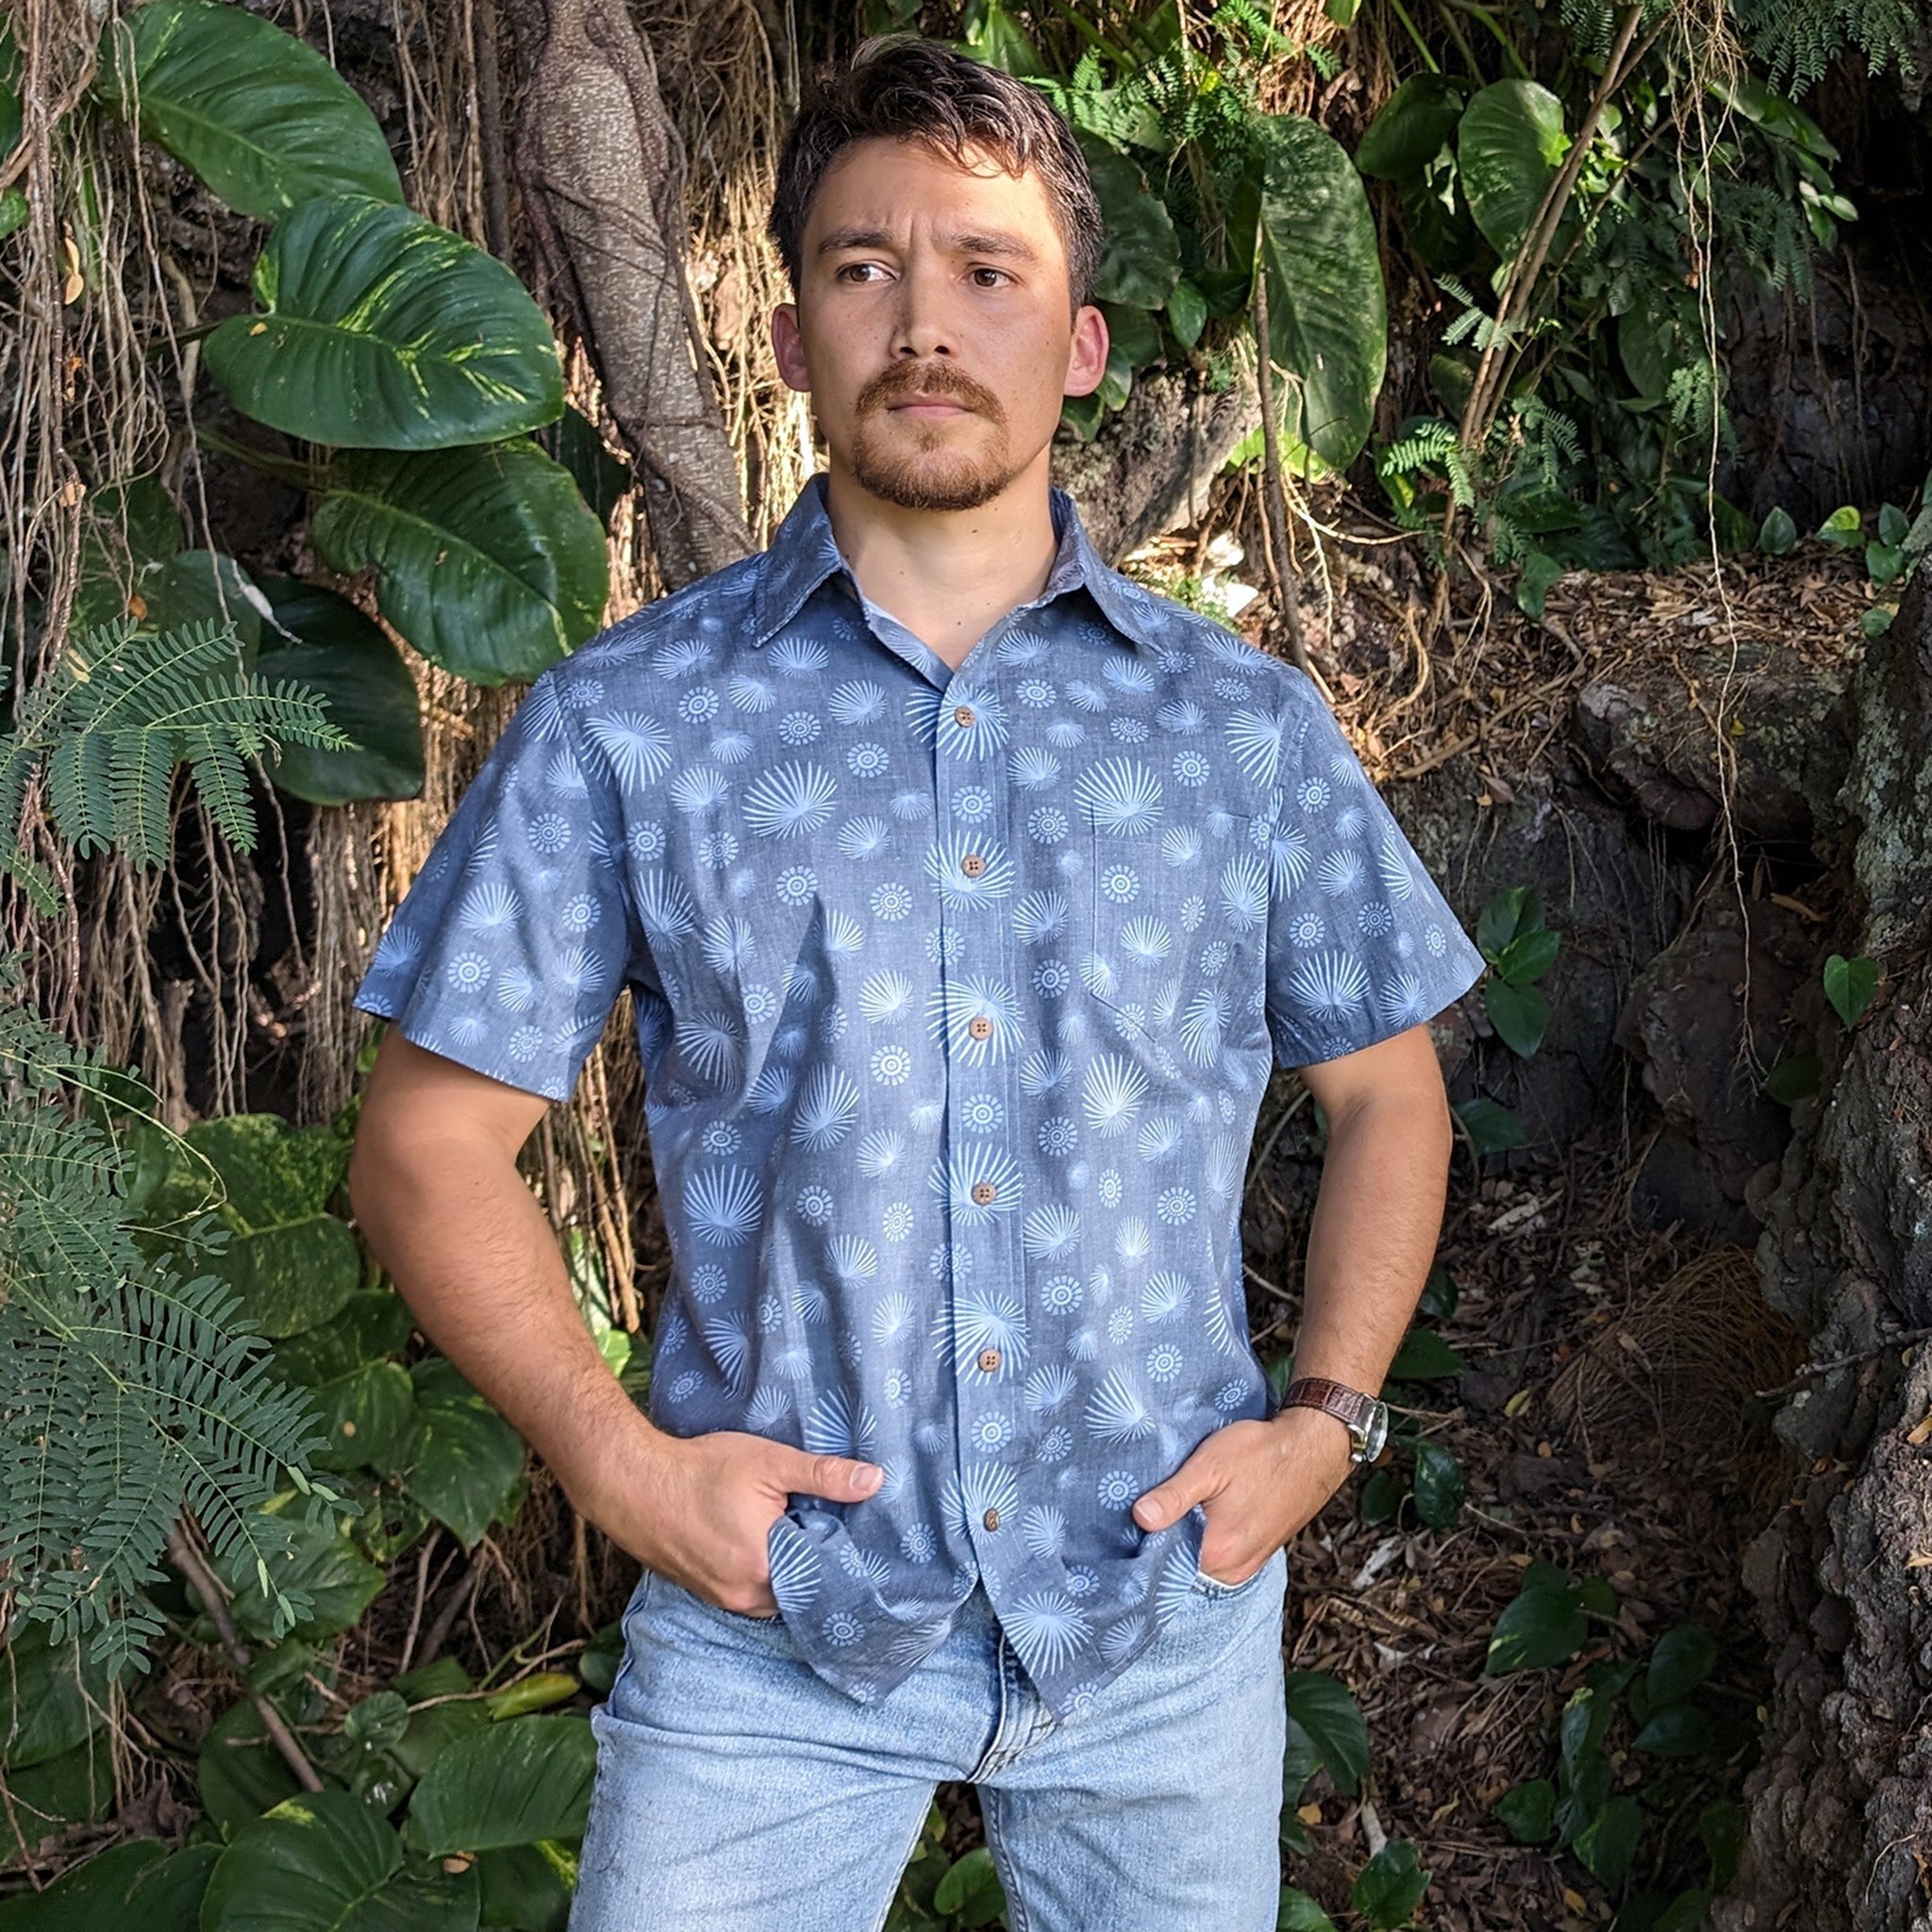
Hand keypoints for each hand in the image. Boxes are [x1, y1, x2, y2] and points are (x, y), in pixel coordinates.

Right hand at [568, 1415, 882, 1616]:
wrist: (633, 1483)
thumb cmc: (700, 1470)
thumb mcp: (769, 1463)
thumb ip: (823, 1475)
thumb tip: (875, 1481)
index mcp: (767, 1570)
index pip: (826, 1577)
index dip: (842, 1553)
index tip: (855, 1533)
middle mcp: (747, 1598)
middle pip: (801, 1589)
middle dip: (816, 1562)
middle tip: (828, 1528)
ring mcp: (724, 1599)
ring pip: (776, 1592)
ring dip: (788, 1568)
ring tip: (797, 1532)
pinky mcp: (707, 1592)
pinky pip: (751, 1591)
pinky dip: (763, 1572)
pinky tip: (763, 1540)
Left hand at [1131, 1407, 1357, 1584]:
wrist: (1312, 1449)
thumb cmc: (1261, 1453)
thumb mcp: (1209, 1466)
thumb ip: (1172, 1496)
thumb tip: (1139, 1518)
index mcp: (1216, 1553)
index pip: (1163, 1566)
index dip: (1143, 1544)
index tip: (1130, 1524)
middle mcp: (1233, 1569)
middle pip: (1182, 1567)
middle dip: (1164, 1543)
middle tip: (1150, 1512)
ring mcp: (1248, 1564)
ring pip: (1201, 1563)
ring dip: (1187, 1542)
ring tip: (1176, 1511)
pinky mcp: (1258, 1554)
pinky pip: (1221, 1558)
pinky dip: (1207, 1542)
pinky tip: (1202, 1517)